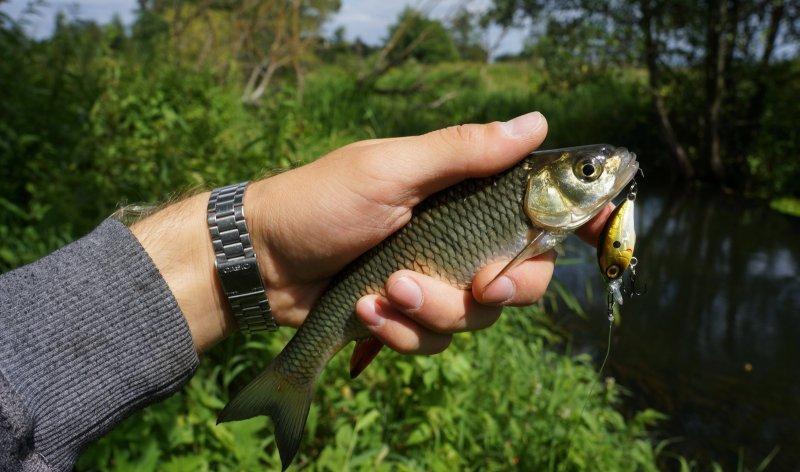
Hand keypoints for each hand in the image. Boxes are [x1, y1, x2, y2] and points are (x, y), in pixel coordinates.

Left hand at [132, 111, 612, 353]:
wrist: (264, 259)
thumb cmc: (323, 201)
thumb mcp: (391, 168)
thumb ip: (463, 152)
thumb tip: (536, 121)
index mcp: (464, 193)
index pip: (538, 205)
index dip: (579, 220)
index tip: (606, 235)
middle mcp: (460, 238)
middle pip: (525, 277)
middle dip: (500, 289)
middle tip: (474, 284)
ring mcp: (437, 279)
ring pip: (478, 317)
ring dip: (434, 312)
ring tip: (387, 292)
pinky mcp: (412, 315)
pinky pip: (436, 342)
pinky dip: (403, 333)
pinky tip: (370, 313)